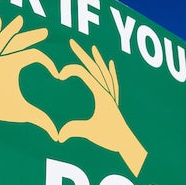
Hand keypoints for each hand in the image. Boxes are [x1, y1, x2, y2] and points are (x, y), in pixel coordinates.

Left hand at [0, 15, 59, 138]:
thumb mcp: (21, 113)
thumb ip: (40, 121)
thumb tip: (56, 136)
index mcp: (12, 64)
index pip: (35, 56)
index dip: (48, 63)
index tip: (56, 76)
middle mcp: (3, 57)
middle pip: (21, 41)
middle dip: (33, 36)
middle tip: (46, 32)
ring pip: (5, 38)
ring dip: (13, 29)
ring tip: (19, 19)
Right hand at [57, 38, 147, 175]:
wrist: (126, 142)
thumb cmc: (109, 137)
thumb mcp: (89, 132)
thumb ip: (73, 130)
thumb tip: (58, 136)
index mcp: (100, 94)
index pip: (84, 73)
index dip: (70, 70)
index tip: (59, 75)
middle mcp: (107, 90)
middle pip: (94, 67)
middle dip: (82, 54)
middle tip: (72, 42)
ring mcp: (111, 94)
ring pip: (104, 72)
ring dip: (97, 60)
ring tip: (92, 49)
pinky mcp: (113, 100)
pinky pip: (112, 81)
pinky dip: (110, 71)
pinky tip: (110, 64)